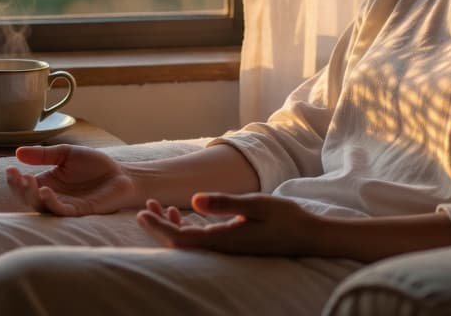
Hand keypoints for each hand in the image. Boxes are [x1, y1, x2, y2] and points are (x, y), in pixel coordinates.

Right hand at [5, 144, 138, 215]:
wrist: (121, 174)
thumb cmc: (94, 164)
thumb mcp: (66, 153)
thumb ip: (44, 154)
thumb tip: (18, 152)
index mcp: (47, 182)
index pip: (24, 185)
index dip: (14, 180)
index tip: (10, 169)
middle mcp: (52, 196)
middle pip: (28, 198)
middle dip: (20, 189)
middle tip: (18, 177)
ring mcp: (65, 205)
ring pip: (42, 207)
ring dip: (33, 196)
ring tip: (31, 182)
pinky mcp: (79, 211)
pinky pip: (61, 211)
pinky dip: (52, 203)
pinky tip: (46, 191)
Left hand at [136, 192, 329, 256]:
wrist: (310, 236)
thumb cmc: (286, 218)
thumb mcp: (256, 204)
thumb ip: (224, 203)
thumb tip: (194, 201)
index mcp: (223, 240)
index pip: (181, 238)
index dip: (158, 227)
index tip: (141, 213)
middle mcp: (221, 248)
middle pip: (180, 242)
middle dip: (159, 226)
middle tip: (144, 207)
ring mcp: (227, 248)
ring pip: (189, 241)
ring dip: (171, 225)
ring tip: (158, 206)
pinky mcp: (232, 244)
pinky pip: (202, 238)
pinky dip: (188, 226)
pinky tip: (187, 211)